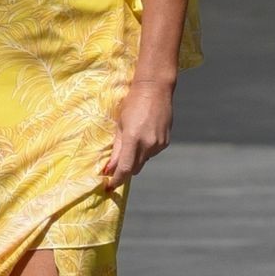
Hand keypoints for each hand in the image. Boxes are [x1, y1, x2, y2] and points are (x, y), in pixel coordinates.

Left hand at [101, 75, 173, 190]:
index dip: (117, 180)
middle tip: (115, 166)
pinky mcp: (165, 142)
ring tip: (133, 139)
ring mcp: (159, 144)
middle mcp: (148, 144)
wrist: (155, 88)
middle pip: (135, 169)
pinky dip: (145, 150)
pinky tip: (143, 135)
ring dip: (136, 158)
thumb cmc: (133, 103)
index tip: (109, 186)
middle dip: (125, 169)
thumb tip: (109, 169)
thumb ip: (116, 149)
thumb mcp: (120, 125)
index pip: (125, 169)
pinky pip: (152, 153)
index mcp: (134, 139)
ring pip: (144, 161)